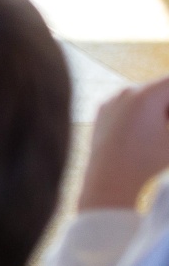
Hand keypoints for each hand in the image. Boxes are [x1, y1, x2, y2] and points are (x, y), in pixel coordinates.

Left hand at [78, 74, 168, 211]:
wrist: (109, 177)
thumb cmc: (147, 160)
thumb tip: (165, 117)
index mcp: (146, 95)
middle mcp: (126, 92)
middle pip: (159, 88)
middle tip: (166, 125)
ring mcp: (111, 99)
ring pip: (143, 95)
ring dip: (156, 106)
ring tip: (159, 129)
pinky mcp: (102, 109)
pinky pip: (127, 104)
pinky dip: (139, 112)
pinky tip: (142, 133)